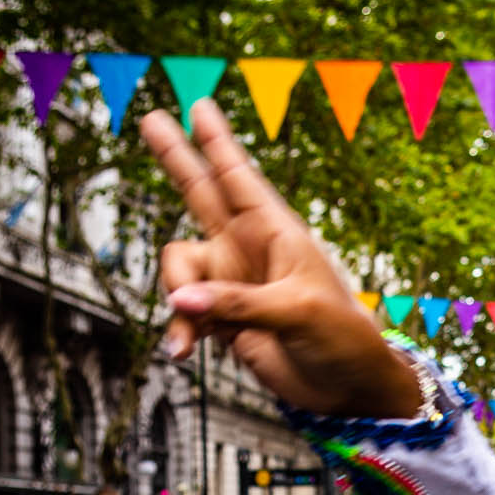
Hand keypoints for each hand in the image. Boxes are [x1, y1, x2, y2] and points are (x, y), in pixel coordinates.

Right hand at [144, 102, 418, 415]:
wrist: (344, 388)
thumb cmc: (342, 338)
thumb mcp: (298, 311)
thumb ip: (238, 302)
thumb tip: (180, 301)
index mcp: (276, 233)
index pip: (240, 178)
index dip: (218, 142)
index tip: (200, 106)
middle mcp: (248, 250)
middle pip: (200, 193)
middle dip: (175, 158)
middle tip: (150, 119)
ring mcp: (231, 283)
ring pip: (179, 268)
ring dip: (179, 296)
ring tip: (194, 328)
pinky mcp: (222, 318)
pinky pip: (183, 314)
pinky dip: (180, 331)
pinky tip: (185, 351)